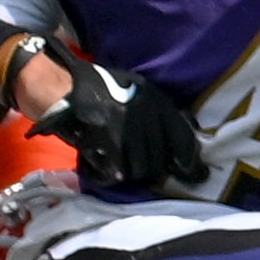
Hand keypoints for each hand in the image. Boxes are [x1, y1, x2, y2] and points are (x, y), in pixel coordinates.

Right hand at [24, 45, 205, 189]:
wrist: (68, 86)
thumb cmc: (103, 89)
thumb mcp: (139, 93)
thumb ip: (157, 116)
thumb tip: (178, 151)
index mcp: (157, 100)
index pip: (183, 137)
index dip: (188, 160)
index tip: (191, 173)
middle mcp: (147, 113)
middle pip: (160, 159)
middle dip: (153, 169)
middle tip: (142, 170)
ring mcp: (128, 126)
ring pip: (142, 167)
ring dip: (133, 172)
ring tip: (124, 168)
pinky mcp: (109, 138)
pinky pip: (121, 168)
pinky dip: (116, 172)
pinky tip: (110, 170)